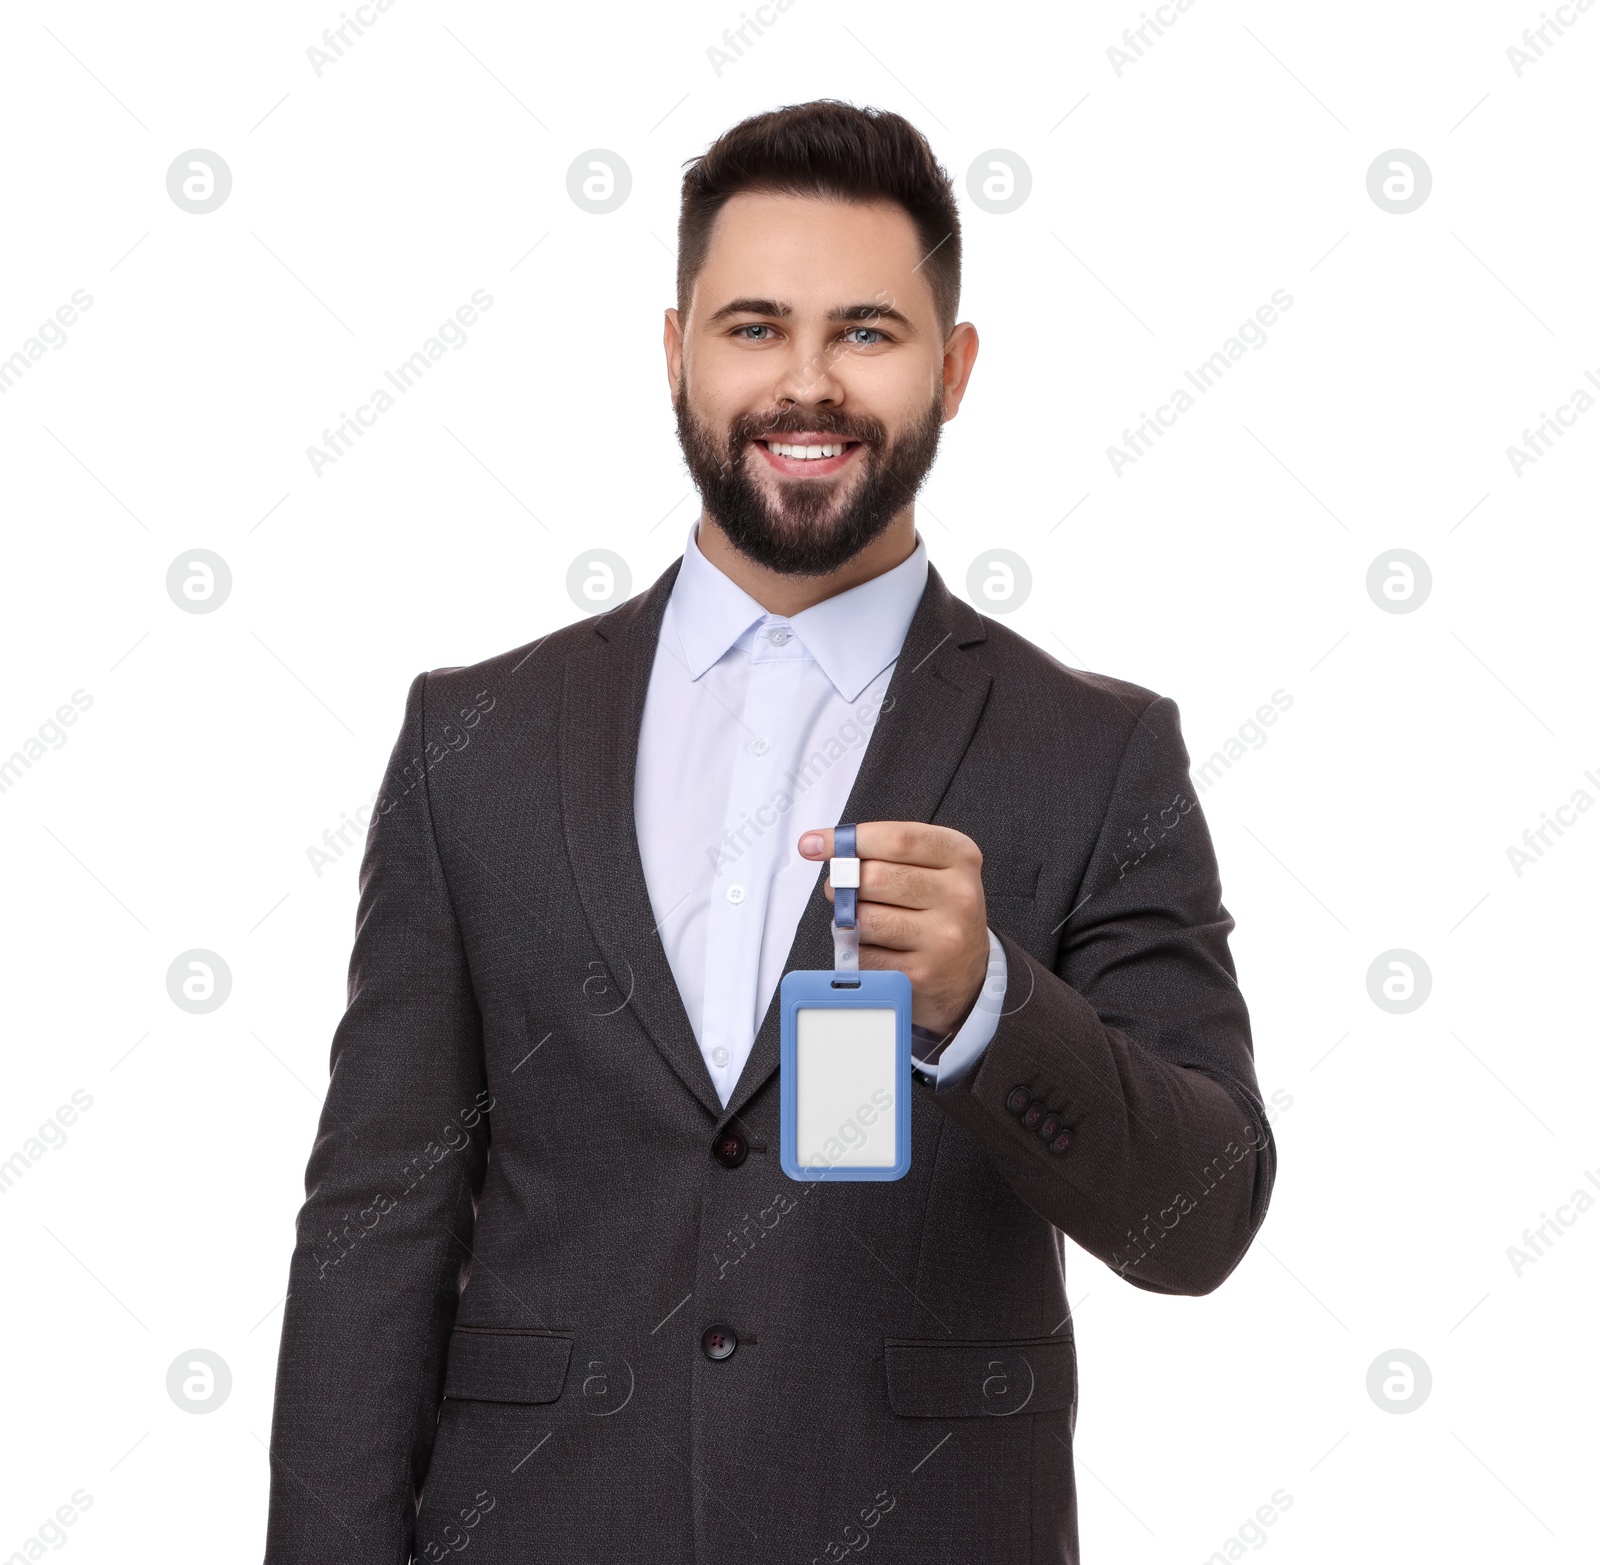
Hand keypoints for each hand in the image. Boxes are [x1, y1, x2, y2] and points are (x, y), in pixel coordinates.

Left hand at [797, 822, 989, 1037]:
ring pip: (864, 918)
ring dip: (848, 918)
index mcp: (959, 857)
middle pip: (875, 877)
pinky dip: (857, 950)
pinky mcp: (920, 974)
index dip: (849, 840)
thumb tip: (818, 844)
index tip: (814, 844)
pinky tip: (876, 947)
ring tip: (861, 918)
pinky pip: (863, 954)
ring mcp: (941, 938)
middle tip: (840, 888)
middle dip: (843, 882)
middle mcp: (958, 896)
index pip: (897, 840)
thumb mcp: (930, 866)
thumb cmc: (937, 909)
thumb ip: (883, 850)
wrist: (966, 972)